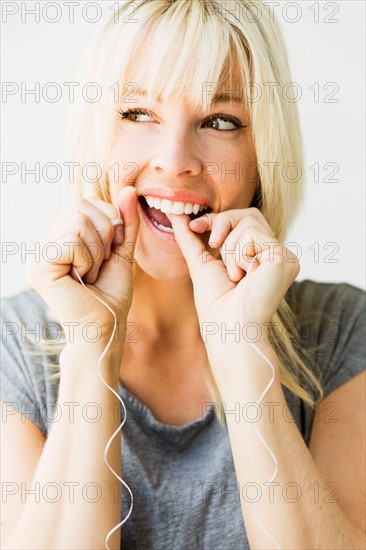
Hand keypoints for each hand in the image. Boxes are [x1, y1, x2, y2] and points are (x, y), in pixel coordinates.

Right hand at [25, 186, 139, 339]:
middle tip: (98, 266)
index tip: (107, 255)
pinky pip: (72, 240)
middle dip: (104, 237)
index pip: (85, 203)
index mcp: (60, 238)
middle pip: (81, 207)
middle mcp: (44, 243)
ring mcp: (37, 255)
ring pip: (78, 221)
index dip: (108, 224)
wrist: (106, 326)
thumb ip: (125, 221)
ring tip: (89, 275)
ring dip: (96, 251)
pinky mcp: (38, 267)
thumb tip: (130, 189)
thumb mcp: (123, 250)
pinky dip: (87, 259)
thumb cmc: (112, 294)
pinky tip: (81, 280)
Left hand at [168, 208, 299, 336]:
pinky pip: (253, 234)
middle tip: (214, 248)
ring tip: (235, 275)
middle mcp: (277, 255)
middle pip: (248, 214)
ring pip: (249, 222)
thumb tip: (173, 212)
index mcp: (262, 256)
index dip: (218, 219)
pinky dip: (239, 254)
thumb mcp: (200, 261)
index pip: (243, 219)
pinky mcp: (285, 258)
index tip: (194, 226)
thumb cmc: (215, 304)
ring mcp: (284, 257)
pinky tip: (245, 277)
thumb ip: (190, 236)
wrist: (226, 327)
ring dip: (229, 249)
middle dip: (222, 226)